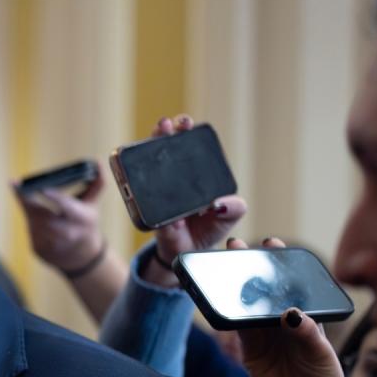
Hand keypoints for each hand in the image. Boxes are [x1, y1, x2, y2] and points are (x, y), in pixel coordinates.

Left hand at [13, 170, 105, 273]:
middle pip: (44, 216)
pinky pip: (30, 230)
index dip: (55, 197)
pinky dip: (30, 219)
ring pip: (34, 223)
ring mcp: (53, 243)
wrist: (80, 255)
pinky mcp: (40, 248)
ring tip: (26, 197)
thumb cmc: (84, 220)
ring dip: (30, 210)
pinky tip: (33, 215)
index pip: (67, 206)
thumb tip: (98, 162)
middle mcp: (68, 233)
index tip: (42, 188)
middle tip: (20, 187)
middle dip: (32, 204)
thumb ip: (96, 183)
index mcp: (82, 218)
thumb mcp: (91, 204)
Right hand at [143, 115, 246, 287]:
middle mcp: (173, 177)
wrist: (186, 253)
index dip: (187, 134)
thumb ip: (234, 208)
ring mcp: (157, 190)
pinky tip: (143, 171)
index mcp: (194, 176)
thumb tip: (221, 202)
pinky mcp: (147, 208)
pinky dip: (142, 184)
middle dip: (168, 131)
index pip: (190, 149)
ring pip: (150, 163)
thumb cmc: (207, 230)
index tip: (187, 124)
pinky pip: (142, 195)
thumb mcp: (228, 217)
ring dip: (152, 144)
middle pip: (168, 148)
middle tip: (172, 123)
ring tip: (159, 130)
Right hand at [231, 237, 344, 376]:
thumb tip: (292, 313)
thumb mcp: (323, 356)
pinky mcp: (247, 347)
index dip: (281, 264)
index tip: (272, 245)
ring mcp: (262, 333)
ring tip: (223, 264)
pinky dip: (226, 311)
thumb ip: (308, 334)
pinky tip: (219, 296)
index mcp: (304, 315)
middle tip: (237, 246)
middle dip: (251, 267)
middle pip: (264, 289)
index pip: (292, 284)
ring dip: (234, 285)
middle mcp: (281, 320)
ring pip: (245, 302)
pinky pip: (234, 326)